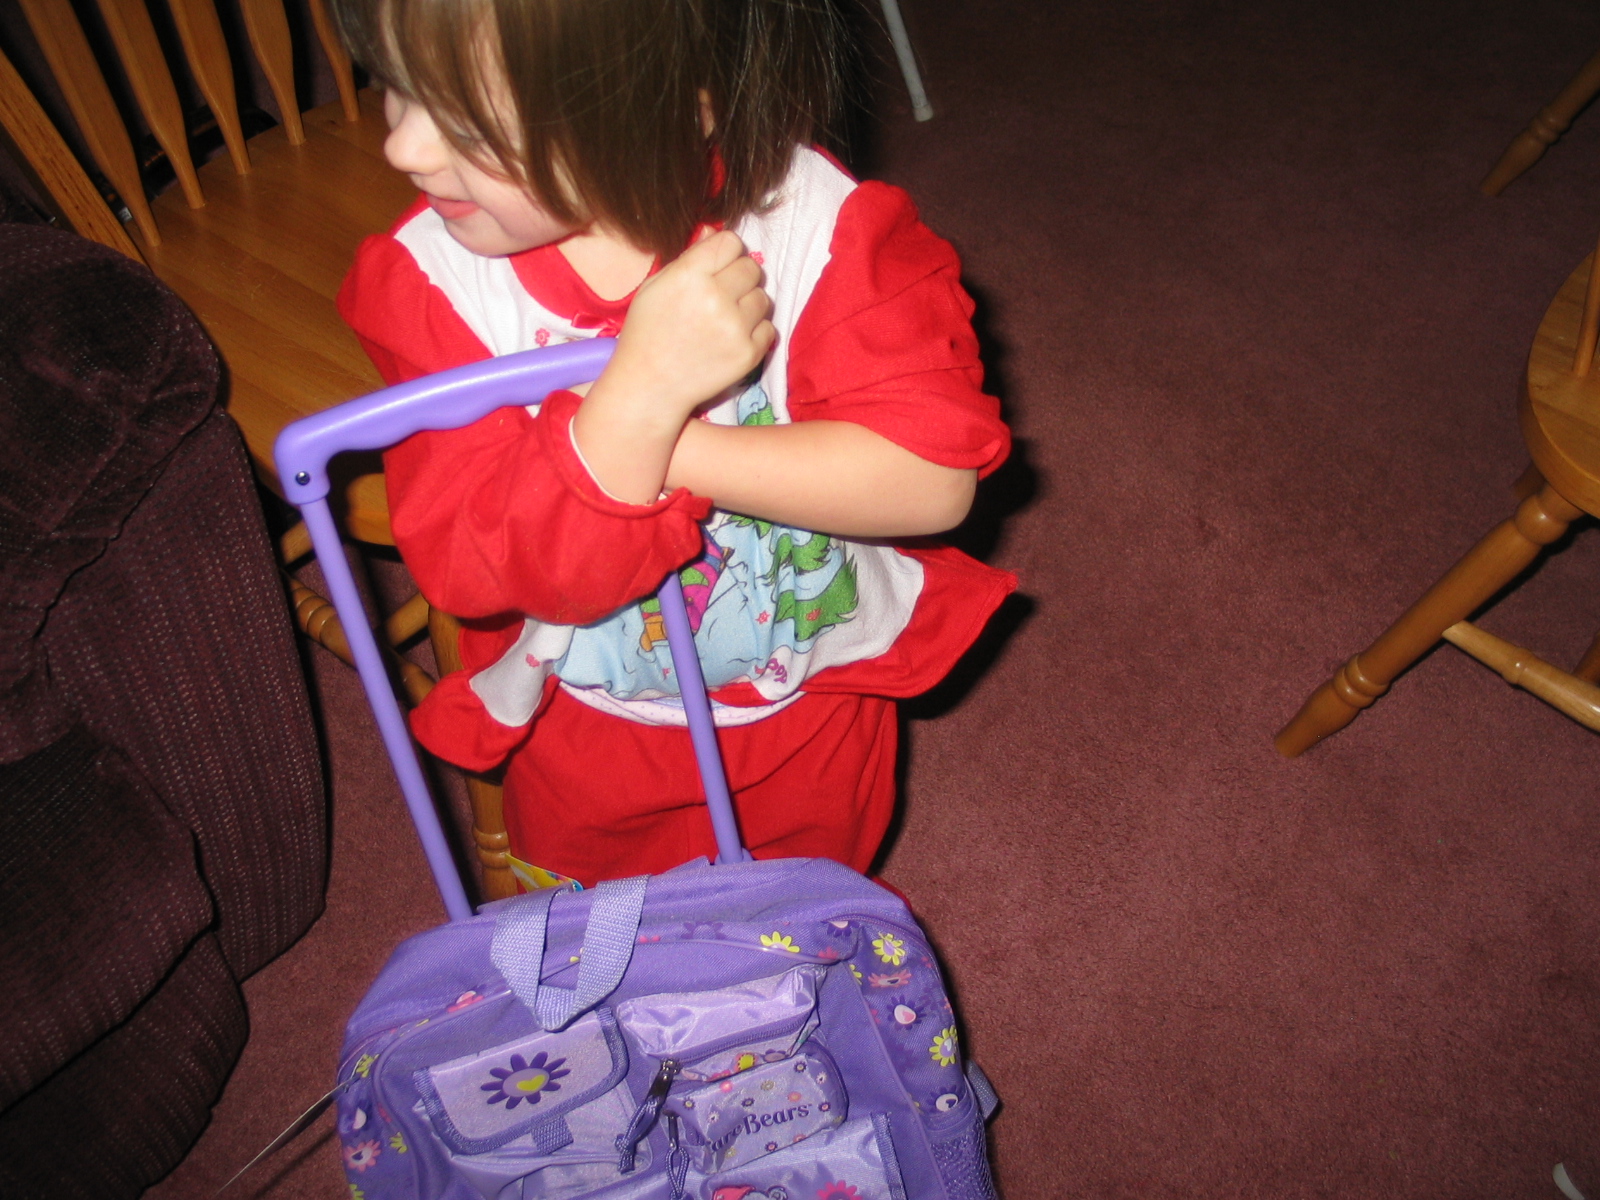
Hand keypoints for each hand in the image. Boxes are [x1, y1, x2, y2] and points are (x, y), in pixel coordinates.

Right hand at [597, 230, 773, 429]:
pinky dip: (753, 332)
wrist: (650, 386)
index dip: (725, 253)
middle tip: (722, 295)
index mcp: (689, 275)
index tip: (717, 266)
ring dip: (748, 304)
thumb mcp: (655, 287)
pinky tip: (730, 339)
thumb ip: (689, 258)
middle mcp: (716, 298)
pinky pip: (768, 328)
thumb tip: (715, 232)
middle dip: (739, 277)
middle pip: (751, 267)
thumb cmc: (647, 334)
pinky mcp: (749, 353)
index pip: (730, 242)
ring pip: (763, 298)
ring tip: (725, 319)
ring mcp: (735, 327)